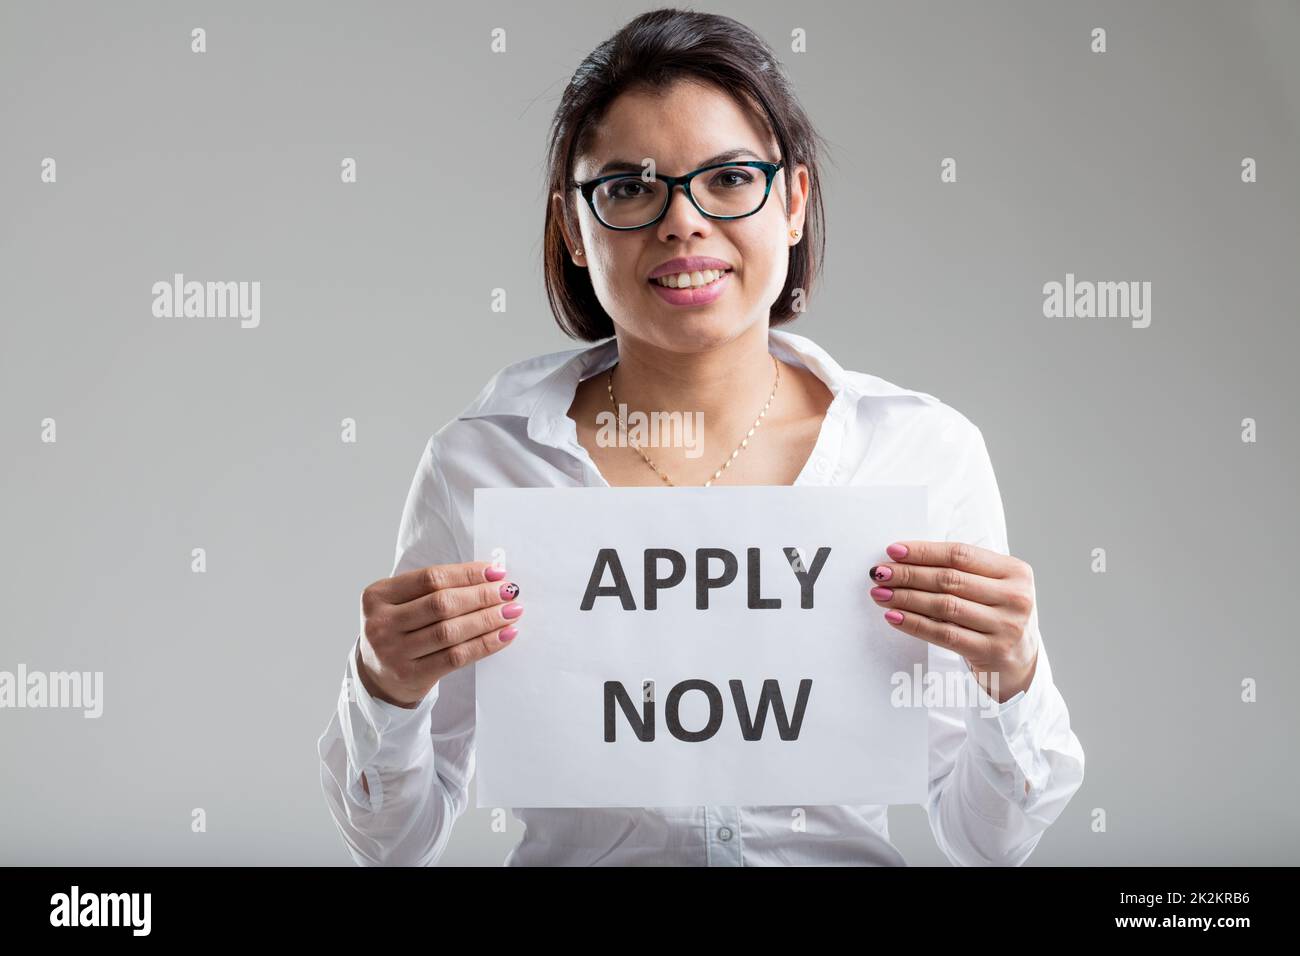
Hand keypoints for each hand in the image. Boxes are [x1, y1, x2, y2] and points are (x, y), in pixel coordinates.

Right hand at [356, 560, 523, 708]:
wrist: (378, 677)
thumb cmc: (399, 631)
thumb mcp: (402, 603)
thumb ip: (434, 589)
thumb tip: (490, 577)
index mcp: (378, 595)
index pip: (431, 578)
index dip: (467, 574)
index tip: (496, 572)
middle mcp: (381, 623)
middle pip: (442, 604)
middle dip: (481, 595)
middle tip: (509, 592)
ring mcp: (393, 652)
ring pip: (451, 631)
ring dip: (487, 619)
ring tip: (511, 611)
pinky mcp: (410, 676)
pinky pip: (456, 657)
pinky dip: (485, 644)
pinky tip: (504, 635)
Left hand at [867, 541, 1038, 702]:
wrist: (1020, 662)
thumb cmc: (996, 616)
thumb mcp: (992, 587)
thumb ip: (961, 571)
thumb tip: (904, 560)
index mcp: (1015, 571)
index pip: (960, 554)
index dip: (923, 551)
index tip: (893, 550)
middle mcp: (1015, 596)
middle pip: (949, 579)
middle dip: (908, 574)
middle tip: (880, 573)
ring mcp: (1006, 626)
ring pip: (944, 605)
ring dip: (906, 598)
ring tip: (880, 594)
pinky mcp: (993, 651)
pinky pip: (944, 634)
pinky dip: (915, 624)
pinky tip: (894, 617)